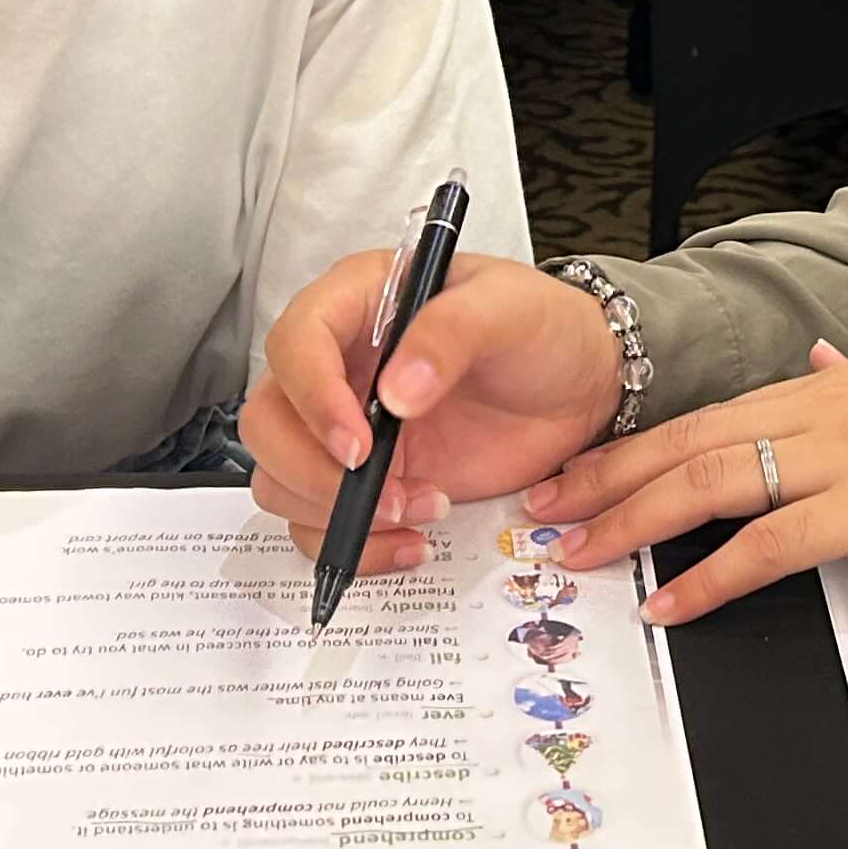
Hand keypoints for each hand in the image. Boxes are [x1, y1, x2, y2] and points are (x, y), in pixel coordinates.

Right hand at [243, 253, 621, 571]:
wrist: (580, 388)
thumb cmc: (543, 329)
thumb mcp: (510, 309)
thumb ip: (451, 333)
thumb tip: (396, 392)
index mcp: (359, 302)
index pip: (295, 341)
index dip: (311, 396)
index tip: (357, 444)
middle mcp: (337, 366)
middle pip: (267, 421)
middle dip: (312, 470)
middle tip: (386, 494)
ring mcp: (346, 428)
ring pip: (280, 479)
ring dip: (336, 513)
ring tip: (419, 510)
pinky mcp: (366, 481)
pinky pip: (320, 524)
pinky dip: (356, 546)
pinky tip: (412, 539)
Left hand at [529, 339, 847, 626]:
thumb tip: (820, 362)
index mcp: (831, 386)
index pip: (711, 414)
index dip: (640, 443)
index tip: (585, 465)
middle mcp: (821, 410)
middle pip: (688, 441)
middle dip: (605, 476)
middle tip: (542, 508)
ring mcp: (841, 457)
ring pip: (708, 483)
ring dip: (631, 519)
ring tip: (574, 552)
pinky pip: (769, 547)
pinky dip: (710, 577)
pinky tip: (668, 604)